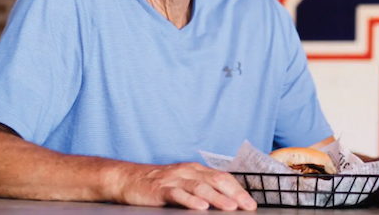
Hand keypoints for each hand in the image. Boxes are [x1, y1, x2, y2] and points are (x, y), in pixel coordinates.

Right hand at [115, 162, 256, 210]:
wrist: (128, 178)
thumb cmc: (158, 183)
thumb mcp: (183, 182)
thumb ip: (201, 188)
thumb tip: (224, 200)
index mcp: (196, 170)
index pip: (222, 177)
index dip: (238, 189)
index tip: (250, 202)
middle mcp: (188, 172)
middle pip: (216, 180)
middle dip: (234, 194)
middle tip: (247, 206)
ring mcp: (175, 179)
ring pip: (200, 187)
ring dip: (217, 197)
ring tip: (230, 207)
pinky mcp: (161, 189)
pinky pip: (178, 194)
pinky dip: (191, 200)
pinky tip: (201, 207)